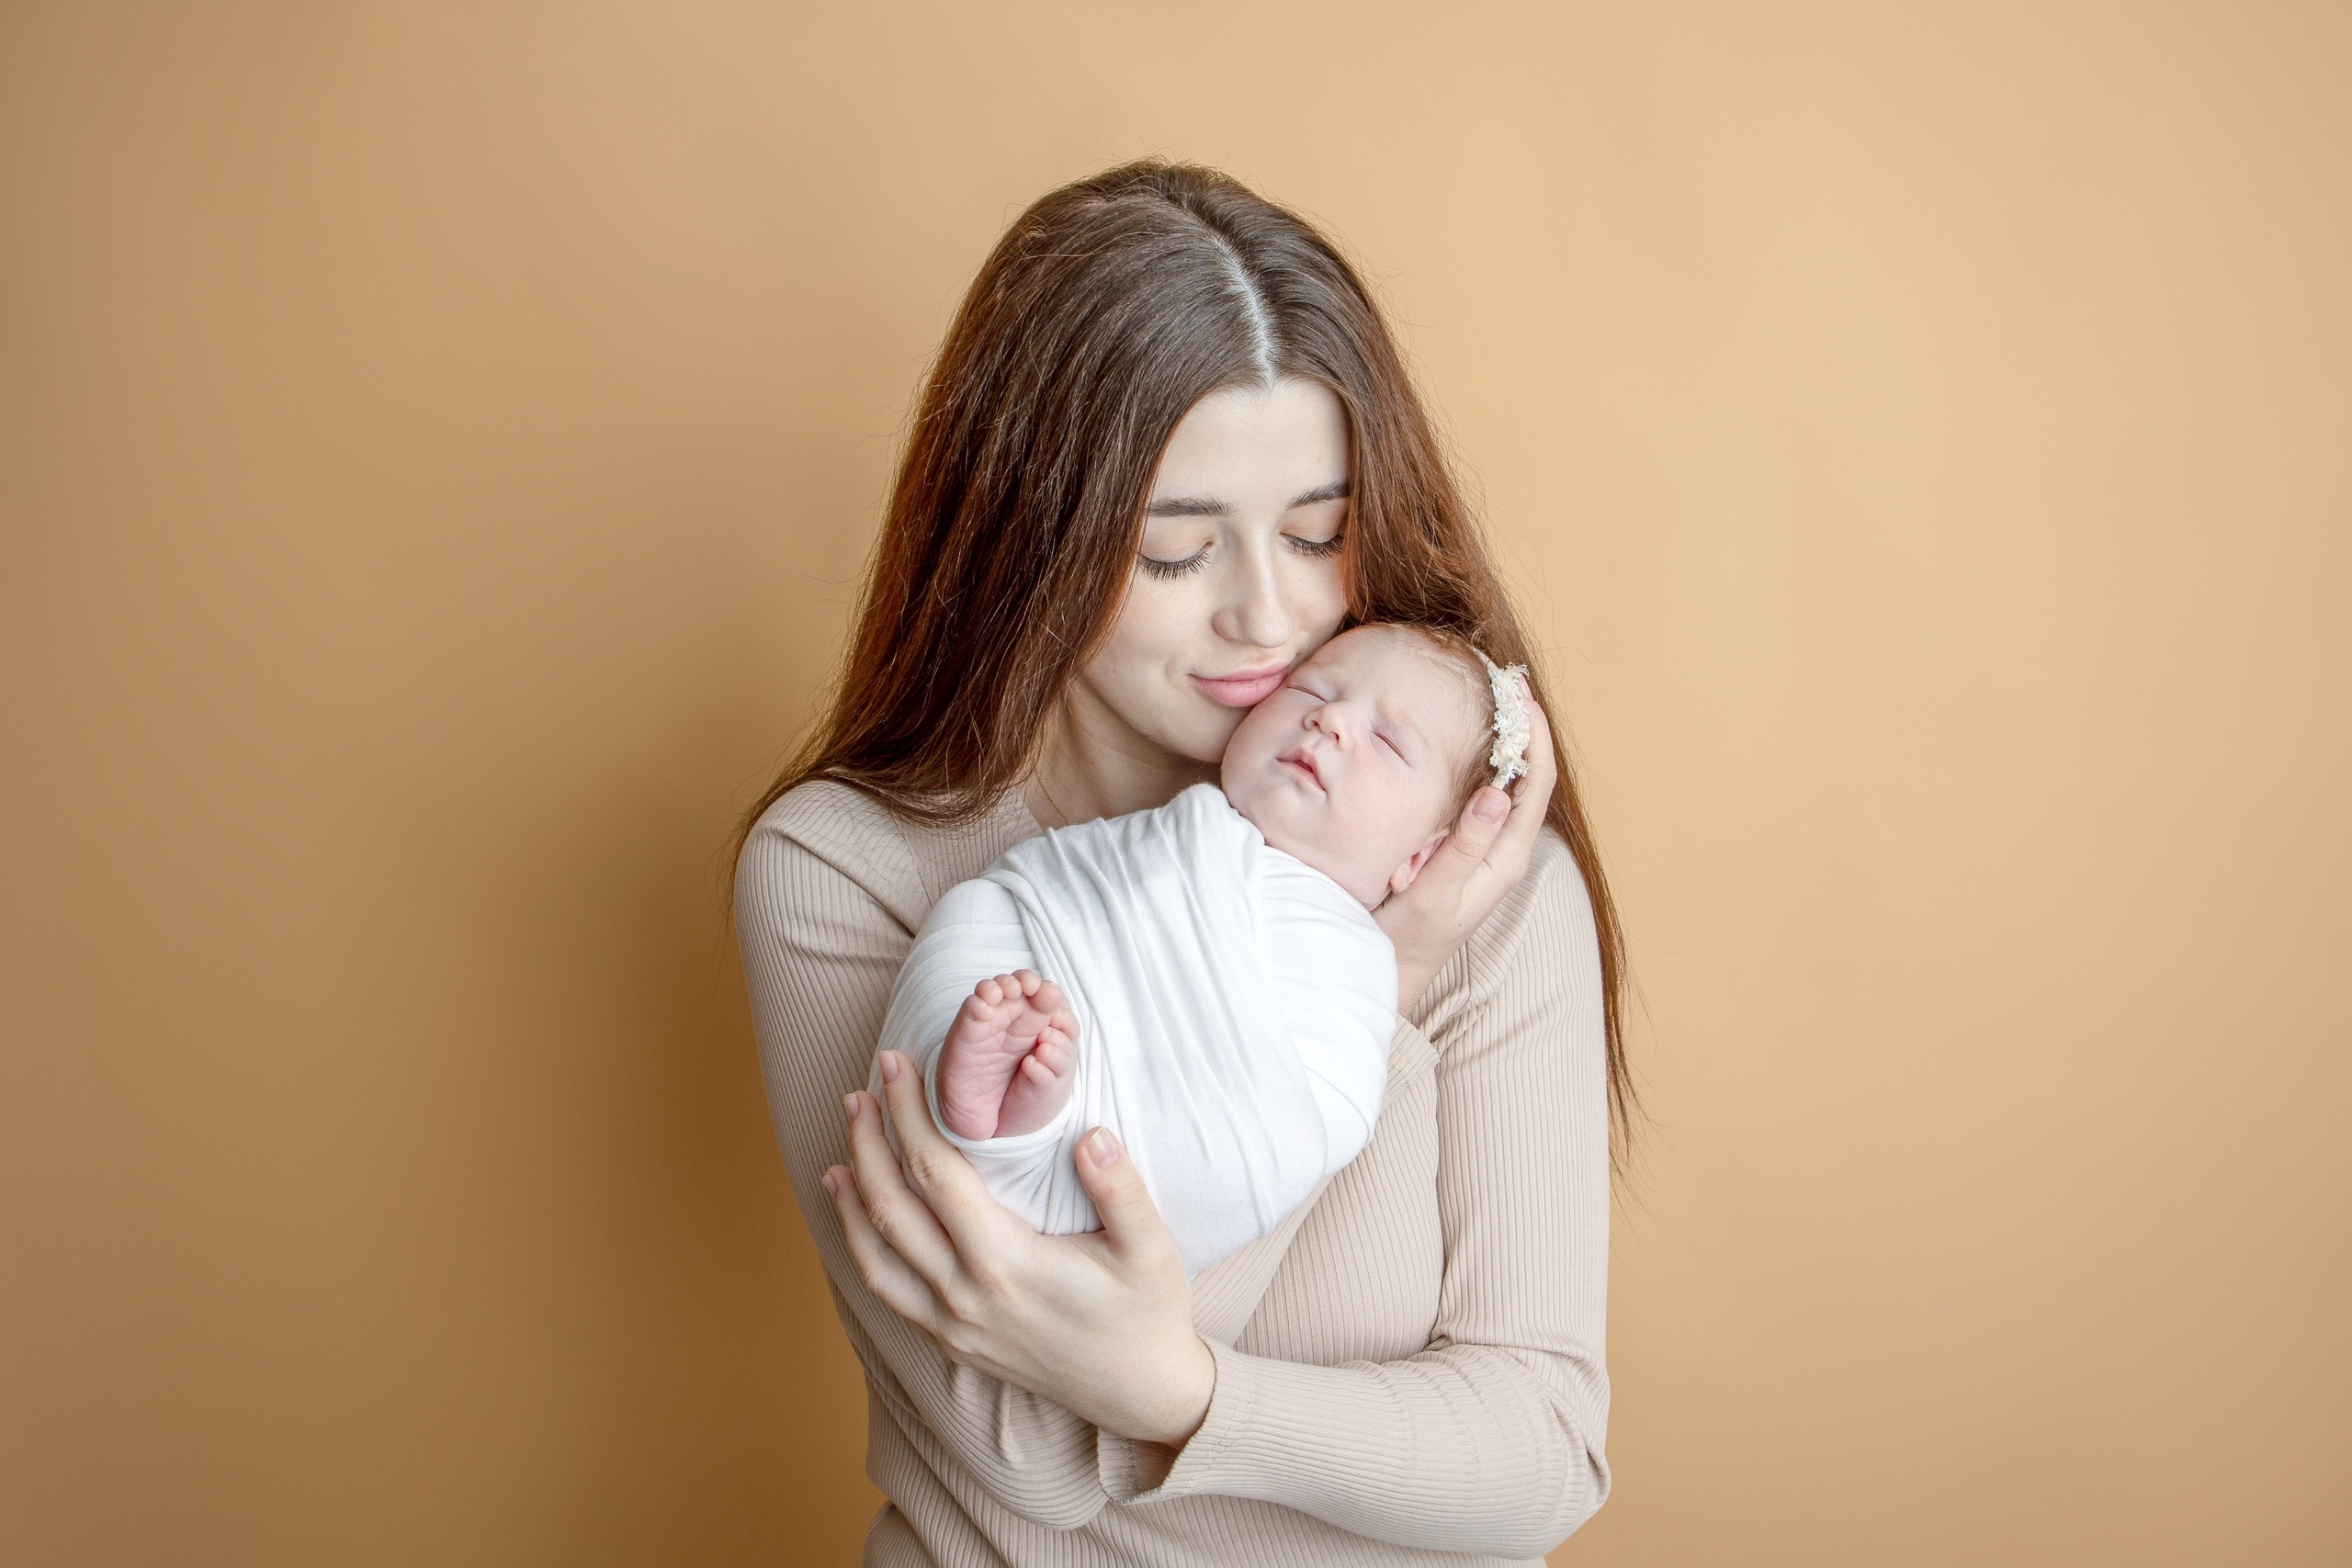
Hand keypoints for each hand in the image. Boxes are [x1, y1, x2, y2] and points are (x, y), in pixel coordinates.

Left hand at [820, 1050, 1215, 1447]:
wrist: (1138, 1392)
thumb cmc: (1146, 1312)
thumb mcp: (1151, 1248)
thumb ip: (1121, 1190)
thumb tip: (1091, 1135)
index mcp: (1006, 1262)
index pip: (936, 1173)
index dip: (909, 1114)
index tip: (895, 1067)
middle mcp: (964, 1295)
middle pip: (892, 1207)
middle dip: (869, 1142)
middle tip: (860, 1091)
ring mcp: (951, 1324)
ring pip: (876, 1253)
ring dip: (853, 1196)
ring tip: (843, 1146)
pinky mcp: (950, 1342)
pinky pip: (888, 1289)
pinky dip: (862, 1246)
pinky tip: (858, 1216)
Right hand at [1376, 682, 1556, 1012]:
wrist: (1389, 972)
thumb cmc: (1407, 938)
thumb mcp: (1435, 895)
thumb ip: (1465, 846)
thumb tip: (1497, 793)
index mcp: (1505, 857)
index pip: (1535, 782)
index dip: (1533, 734)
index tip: (1519, 692)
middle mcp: (1503, 850)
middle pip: (1527, 775)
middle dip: (1521, 727)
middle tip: (1503, 680)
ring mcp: (1485, 850)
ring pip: (1506, 782)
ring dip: (1501, 740)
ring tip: (1486, 697)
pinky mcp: (1464, 849)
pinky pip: (1481, 794)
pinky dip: (1477, 760)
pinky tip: (1457, 741)